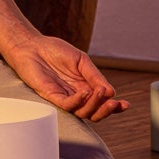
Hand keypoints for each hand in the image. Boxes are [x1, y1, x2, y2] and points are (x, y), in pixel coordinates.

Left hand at [4, 36, 128, 122]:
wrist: (32, 46)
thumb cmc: (55, 51)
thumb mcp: (81, 60)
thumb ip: (94, 75)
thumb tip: (110, 92)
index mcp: (85, 87)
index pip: (101, 102)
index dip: (114, 106)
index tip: (126, 105)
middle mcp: (76, 95)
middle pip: (93, 113)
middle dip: (106, 110)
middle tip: (114, 103)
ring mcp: (64, 97)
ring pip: (82, 112)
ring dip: (94, 105)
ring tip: (101, 93)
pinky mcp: (51, 96)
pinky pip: (67, 105)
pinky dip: (78, 101)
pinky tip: (85, 92)